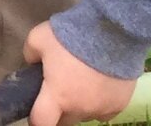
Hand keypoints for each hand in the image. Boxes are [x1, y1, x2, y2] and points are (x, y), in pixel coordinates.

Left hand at [24, 21, 138, 125]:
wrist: (110, 32)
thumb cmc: (70, 37)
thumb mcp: (37, 39)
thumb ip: (30, 55)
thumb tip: (32, 63)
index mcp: (57, 96)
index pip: (41, 122)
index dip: (35, 121)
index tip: (34, 114)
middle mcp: (80, 108)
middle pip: (64, 121)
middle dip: (57, 111)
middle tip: (55, 93)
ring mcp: (102, 109)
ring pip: (84, 115)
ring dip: (78, 106)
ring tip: (78, 84)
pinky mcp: (120, 105)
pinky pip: (104, 112)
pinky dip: (98, 104)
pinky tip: (96, 86)